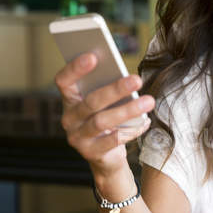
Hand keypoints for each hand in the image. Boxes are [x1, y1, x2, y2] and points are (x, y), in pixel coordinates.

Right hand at [55, 53, 153, 174]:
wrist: (106, 156)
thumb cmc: (108, 118)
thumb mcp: (106, 103)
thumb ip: (107, 88)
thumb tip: (126, 74)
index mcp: (70, 99)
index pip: (63, 81)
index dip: (75, 68)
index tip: (94, 56)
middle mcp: (69, 118)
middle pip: (90, 101)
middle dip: (115, 89)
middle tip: (137, 79)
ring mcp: (77, 137)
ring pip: (101, 121)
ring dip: (127, 110)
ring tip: (148, 101)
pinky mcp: (90, 153)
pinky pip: (112, 141)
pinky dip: (130, 130)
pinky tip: (144, 122)